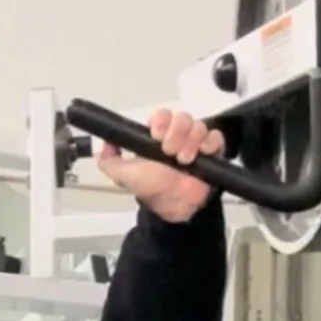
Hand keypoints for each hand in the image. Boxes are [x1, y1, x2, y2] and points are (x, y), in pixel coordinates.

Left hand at [97, 110, 224, 224]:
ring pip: (198, 125)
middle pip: (182, 117)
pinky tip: (201, 155)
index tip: (156, 135)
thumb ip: (109, 160)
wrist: (172, 205)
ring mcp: (195, 142)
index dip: (161, 121)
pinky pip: (215, 137)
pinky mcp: (212, 150)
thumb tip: (105, 143)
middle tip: (169, 152)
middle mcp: (177, 135)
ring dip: (190, 142)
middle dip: (175, 133)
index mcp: (158, 135)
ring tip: (183, 161)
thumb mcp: (122, 175)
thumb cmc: (150, 187)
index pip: (162, 115)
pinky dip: (209, 144)